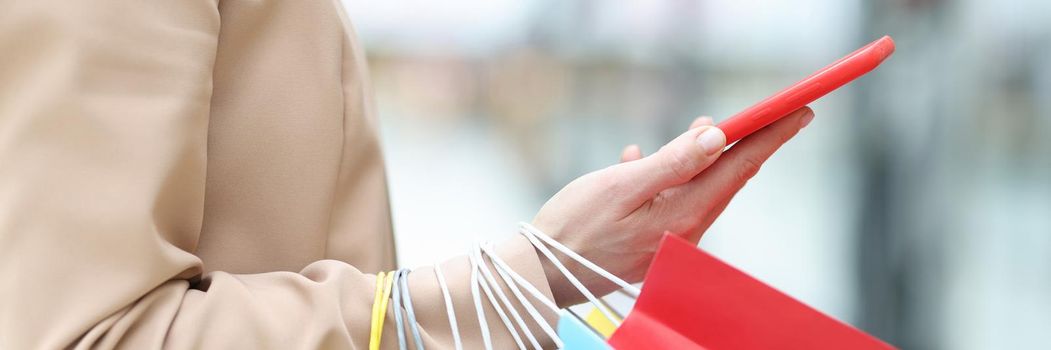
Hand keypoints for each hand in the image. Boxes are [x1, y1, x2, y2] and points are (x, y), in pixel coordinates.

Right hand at [531, 107, 814, 305]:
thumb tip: (718, 138)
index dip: (771, 137)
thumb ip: (673, 163)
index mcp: (682, 217)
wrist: (542, 270)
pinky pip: (672, 201)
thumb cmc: (574, 227)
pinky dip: (666, 177)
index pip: (739, 168)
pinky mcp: (652, 243)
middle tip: (761, 114)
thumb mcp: (622, 186)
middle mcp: (684, 232)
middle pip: (725, 179)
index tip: (799, 113)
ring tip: (699, 129)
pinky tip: (640, 160)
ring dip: (700, 158)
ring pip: (698, 188)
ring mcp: (669, 241)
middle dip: (741, 144)